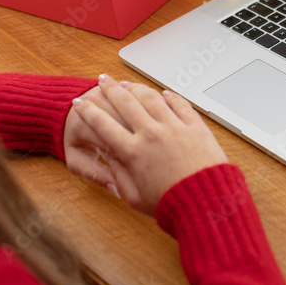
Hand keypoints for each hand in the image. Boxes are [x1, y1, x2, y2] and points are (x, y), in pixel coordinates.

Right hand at [71, 75, 227, 215]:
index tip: (79, 104)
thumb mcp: (135, 197)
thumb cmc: (172, 204)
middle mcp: (151, 134)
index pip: (102, 124)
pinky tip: (163, 93)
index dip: (87, 112)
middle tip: (102, 81)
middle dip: (109, 89)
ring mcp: (174, 127)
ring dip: (135, 87)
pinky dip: (169, 96)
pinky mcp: (194, 126)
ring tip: (127, 83)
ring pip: (150, 98)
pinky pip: (179, 103)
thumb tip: (110, 160)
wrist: (206, 201)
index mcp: (133, 152)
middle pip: (124, 102)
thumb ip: (119, 176)